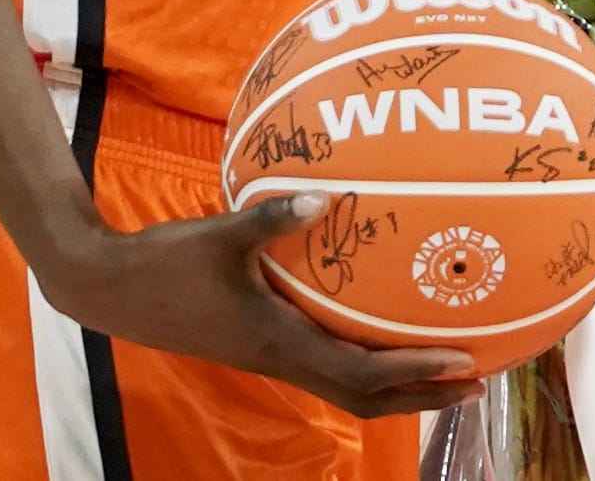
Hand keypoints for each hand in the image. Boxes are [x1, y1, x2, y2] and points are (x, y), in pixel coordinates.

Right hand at [43, 191, 481, 418]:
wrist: (113, 290)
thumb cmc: (167, 263)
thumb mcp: (221, 233)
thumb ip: (273, 216)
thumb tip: (326, 195)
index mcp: (279, 344)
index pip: (362, 375)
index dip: (416, 373)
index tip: (464, 363)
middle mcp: (283, 361)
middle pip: (369, 398)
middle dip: (426, 394)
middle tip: (481, 381)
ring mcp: (274, 358)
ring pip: (350, 388)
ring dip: (403, 384)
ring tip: (452, 364)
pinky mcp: (264, 346)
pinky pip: (330, 363)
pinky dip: (369, 359)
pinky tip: (387, 323)